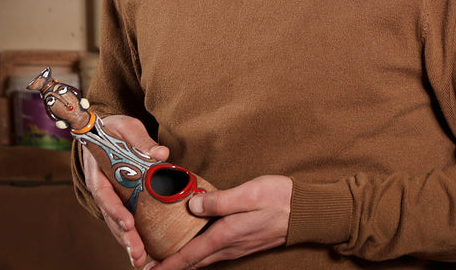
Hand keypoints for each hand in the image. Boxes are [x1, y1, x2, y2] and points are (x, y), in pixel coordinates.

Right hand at [80, 115, 169, 267]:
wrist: (101, 130)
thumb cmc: (114, 129)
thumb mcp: (127, 127)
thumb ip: (141, 141)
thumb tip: (161, 154)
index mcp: (98, 171)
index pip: (104, 194)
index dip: (115, 210)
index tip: (128, 223)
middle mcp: (101, 188)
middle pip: (110, 216)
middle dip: (124, 236)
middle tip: (137, 253)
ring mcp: (109, 196)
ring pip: (116, 223)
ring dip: (127, 241)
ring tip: (139, 259)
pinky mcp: (119, 200)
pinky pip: (123, 220)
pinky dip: (131, 235)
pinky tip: (143, 251)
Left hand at [151, 175, 292, 269]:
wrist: (306, 211)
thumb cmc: (279, 198)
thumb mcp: (249, 193)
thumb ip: (220, 200)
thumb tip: (192, 206)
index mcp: (226, 235)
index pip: (189, 255)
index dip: (167, 265)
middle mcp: (228, 246)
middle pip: (192, 261)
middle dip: (170, 266)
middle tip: (148, 266)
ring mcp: (236, 246)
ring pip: (202, 258)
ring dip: (182, 260)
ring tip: (164, 258)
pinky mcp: (241, 242)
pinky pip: (212, 252)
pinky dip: (196, 253)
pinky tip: (192, 245)